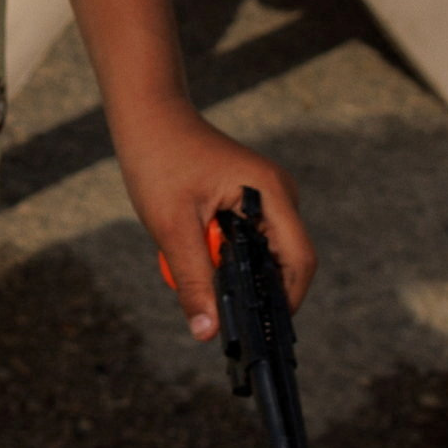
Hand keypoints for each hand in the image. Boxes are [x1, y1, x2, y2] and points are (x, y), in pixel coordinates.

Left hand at [112, 108, 314, 343]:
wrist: (148, 114)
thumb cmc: (158, 159)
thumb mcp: (172, 225)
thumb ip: (193, 280)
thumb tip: (207, 333)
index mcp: (271, 193)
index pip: (299, 261)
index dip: (286, 301)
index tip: (260, 332)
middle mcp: (280, 194)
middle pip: (286, 261)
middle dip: (258, 292)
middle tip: (224, 315)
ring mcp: (268, 195)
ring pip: (266, 254)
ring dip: (239, 274)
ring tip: (203, 278)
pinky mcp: (252, 198)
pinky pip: (252, 240)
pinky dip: (229, 256)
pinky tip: (200, 255)